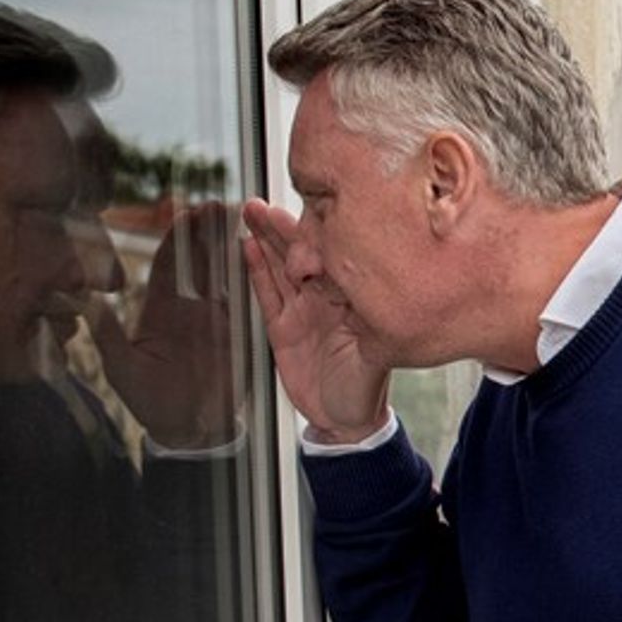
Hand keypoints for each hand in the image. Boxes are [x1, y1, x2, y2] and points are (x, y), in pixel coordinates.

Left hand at [93, 201, 241, 450]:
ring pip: (225, 274)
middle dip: (209, 231)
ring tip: (241, 219)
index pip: (171, 264)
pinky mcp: (238, 334)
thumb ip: (107, 335)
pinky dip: (251, 278)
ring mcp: (216, 318)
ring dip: (232, 246)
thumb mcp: (122, 369)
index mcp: (160, 309)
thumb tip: (86, 303)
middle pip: (201, 260)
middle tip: (218, 205)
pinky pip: (246, 301)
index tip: (186, 215)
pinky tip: (258, 256)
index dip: (179, 239)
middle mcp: (189, 307)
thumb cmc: (151, 403)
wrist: (188, 431)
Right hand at [239, 199, 391, 443]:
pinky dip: (257, 271)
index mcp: (352, 299)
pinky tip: (247, 247)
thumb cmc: (366, 389)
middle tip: (264, 202)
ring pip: (281, 266)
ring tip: (251, 210)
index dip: (318, 237)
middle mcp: (326, 298)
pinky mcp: (282, 327)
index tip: (306, 212)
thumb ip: (371, 333)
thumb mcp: (374, 360)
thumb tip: (374, 305)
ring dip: (266, 239)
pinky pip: (267, 293)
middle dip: (284, 226)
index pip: (333, 258)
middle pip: (303, 253)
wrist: (345, 419)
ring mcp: (302, 309)